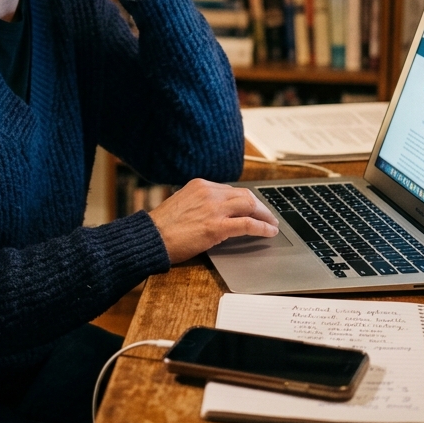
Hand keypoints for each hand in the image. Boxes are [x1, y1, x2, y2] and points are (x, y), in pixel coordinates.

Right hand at [147, 178, 278, 264]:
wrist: (151, 237)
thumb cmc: (162, 226)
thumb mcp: (182, 203)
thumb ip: (200, 203)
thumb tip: (216, 212)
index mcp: (200, 185)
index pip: (231, 190)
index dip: (246, 200)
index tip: (253, 207)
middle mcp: (209, 193)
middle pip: (245, 195)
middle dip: (260, 206)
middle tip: (268, 216)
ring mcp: (214, 209)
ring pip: (250, 206)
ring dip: (265, 216)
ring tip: (272, 224)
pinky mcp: (217, 227)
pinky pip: (248, 224)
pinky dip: (262, 228)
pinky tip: (269, 232)